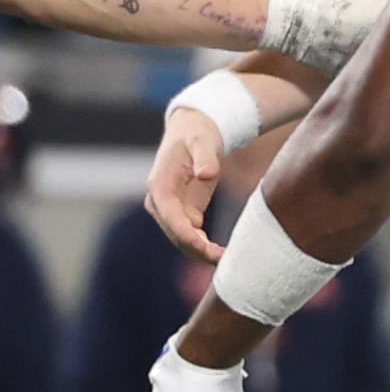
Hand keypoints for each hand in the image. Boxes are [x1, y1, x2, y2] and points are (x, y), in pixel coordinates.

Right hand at [149, 109, 226, 259]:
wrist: (192, 131)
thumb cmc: (197, 133)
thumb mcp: (203, 139)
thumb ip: (206, 156)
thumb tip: (207, 173)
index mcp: (160, 184)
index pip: (170, 216)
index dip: (186, 235)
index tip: (205, 248)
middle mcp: (160, 200)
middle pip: (175, 233)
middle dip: (197, 249)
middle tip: (224, 260)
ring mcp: (170, 208)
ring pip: (182, 239)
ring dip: (201, 252)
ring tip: (227, 261)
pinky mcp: (183, 211)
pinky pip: (191, 235)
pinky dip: (204, 246)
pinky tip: (223, 254)